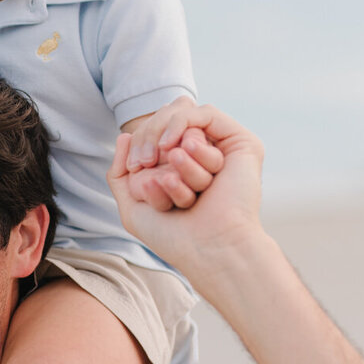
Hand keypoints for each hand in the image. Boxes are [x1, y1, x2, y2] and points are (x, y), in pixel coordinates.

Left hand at [108, 106, 265, 287]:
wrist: (206, 248)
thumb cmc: (172, 235)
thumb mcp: (132, 206)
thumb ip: (120, 174)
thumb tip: (124, 136)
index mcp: (183, 169)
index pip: (156, 132)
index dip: (141, 139)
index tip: (134, 166)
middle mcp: (205, 156)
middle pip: (169, 118)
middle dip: (149, 136)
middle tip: (144, 162)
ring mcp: (224, 149)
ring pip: (186, 119)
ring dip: (168, 146)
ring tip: (169, 178)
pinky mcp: (242, 143)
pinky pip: (206, 115)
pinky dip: (184, 130)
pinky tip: (178, 155)